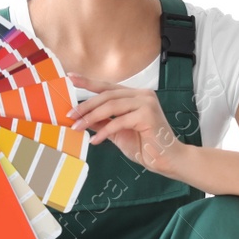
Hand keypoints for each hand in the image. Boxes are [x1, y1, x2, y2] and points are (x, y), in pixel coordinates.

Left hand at [66, 72, 187, 175]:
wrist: (167, 160)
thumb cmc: (146, 146)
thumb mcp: (118, 132)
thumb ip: (103, 122)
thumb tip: (83, 117)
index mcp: (136, 96)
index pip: (108, 87)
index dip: (88, 82)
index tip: (70, 78)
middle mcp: (142, 95)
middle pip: (107, 95)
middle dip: (86, 106)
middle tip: (70, 115)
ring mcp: (146, 103)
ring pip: (111, 105)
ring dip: (91, 117)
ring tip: (78, 127)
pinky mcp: (147, 115)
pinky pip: (119, 121)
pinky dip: (104, 131)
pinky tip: (95, 140)